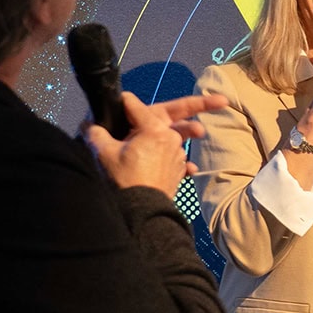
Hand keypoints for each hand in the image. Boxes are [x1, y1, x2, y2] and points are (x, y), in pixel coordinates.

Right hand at [85, 91, 229, 193]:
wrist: (140, 211)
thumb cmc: (122, 180)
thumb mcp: (102, 152)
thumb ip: (95, 133)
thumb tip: (89, 124)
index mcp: (152, 129)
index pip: (134, 105)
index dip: (122, 102)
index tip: (117, 101)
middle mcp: (169, 138)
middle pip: (179, 113)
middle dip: (203, 104)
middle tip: (223, 100)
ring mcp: (176, 154)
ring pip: (179, 137)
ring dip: (186, 132)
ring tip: (200, 130)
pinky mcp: (177, 170)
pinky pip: (181, 160)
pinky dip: (182, 161)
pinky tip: (192, 166)